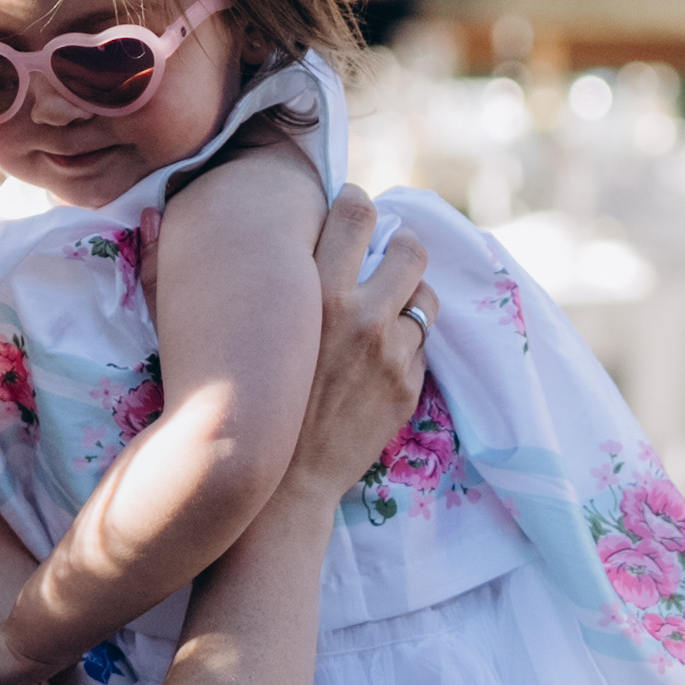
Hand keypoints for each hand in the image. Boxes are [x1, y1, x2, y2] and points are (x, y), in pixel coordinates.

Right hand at [277, 196, 435, 510]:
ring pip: (425, 299)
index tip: (353, 212)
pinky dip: (404, 348)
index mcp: (318, 292)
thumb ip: (279, 281)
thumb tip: (288, 234)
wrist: (281, 480)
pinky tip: (375, 364)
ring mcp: (391, 353)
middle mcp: (361, 315)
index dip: (357, 204)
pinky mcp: (408, 385)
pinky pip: (420, 346)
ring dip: (409, 302)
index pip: (355, 213)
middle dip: (403, 248)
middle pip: (412, 248)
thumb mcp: (259, 330)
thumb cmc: (259, 397)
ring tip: (385, 317)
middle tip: (388, 259)